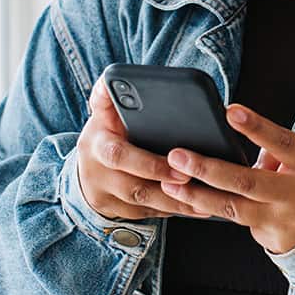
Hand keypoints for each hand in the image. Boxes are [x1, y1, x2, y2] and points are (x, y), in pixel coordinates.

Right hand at [73, 79, 202, 220]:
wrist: (86, 171)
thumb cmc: (104, 134)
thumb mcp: (101, 113)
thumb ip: (108, 96)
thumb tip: (111, 79)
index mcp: (96, 146)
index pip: (118, 155)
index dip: (147, 162)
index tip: (176, 160)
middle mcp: (100, 175)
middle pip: (134, 187)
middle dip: (166, 185)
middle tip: (193, 178)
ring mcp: (111, 198)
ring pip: (147, 206)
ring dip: (178, 203)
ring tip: (208, 199)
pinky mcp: (124, 213)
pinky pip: (153, 215)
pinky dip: (176, 211)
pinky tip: (201, 208)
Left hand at [158, 103, 294, 254]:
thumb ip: (281, 150)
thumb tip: (242, 142)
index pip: (282, 142)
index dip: (257, 127)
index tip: (230, 110)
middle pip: (247, 181)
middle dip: (209, 168)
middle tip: (177, 155)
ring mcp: (282, 220)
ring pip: (234, 208)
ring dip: (198, 196)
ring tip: (169, 183)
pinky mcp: (271, 239)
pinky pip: (238, 220)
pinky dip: (212, 209)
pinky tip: (187, 200)